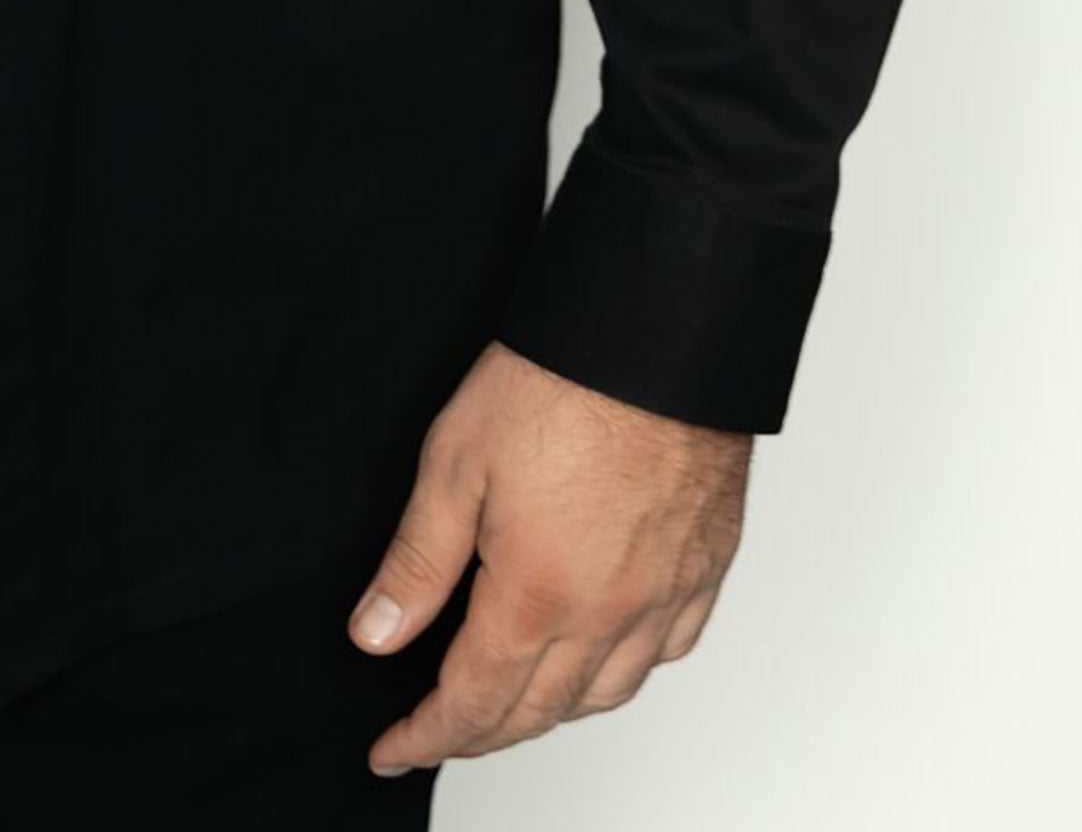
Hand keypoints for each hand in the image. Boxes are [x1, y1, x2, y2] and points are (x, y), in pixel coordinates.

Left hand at [348, 339, 750, 775]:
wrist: (657, 332)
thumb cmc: (558, 380)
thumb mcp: (454, 462)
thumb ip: (417, 562)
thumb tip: (376, 634)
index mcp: (538, 595)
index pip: (473, 701)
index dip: (426, 736)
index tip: (392, 749)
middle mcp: (608, 614)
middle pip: (537, 712)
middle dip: (479, 736)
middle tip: (438, 734)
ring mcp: (664, 595)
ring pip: (604, 695)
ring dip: (550, 713)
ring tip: (510, 704)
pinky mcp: (705, 567)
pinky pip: (666, 653)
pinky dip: (623, 674)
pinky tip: (603, 658)